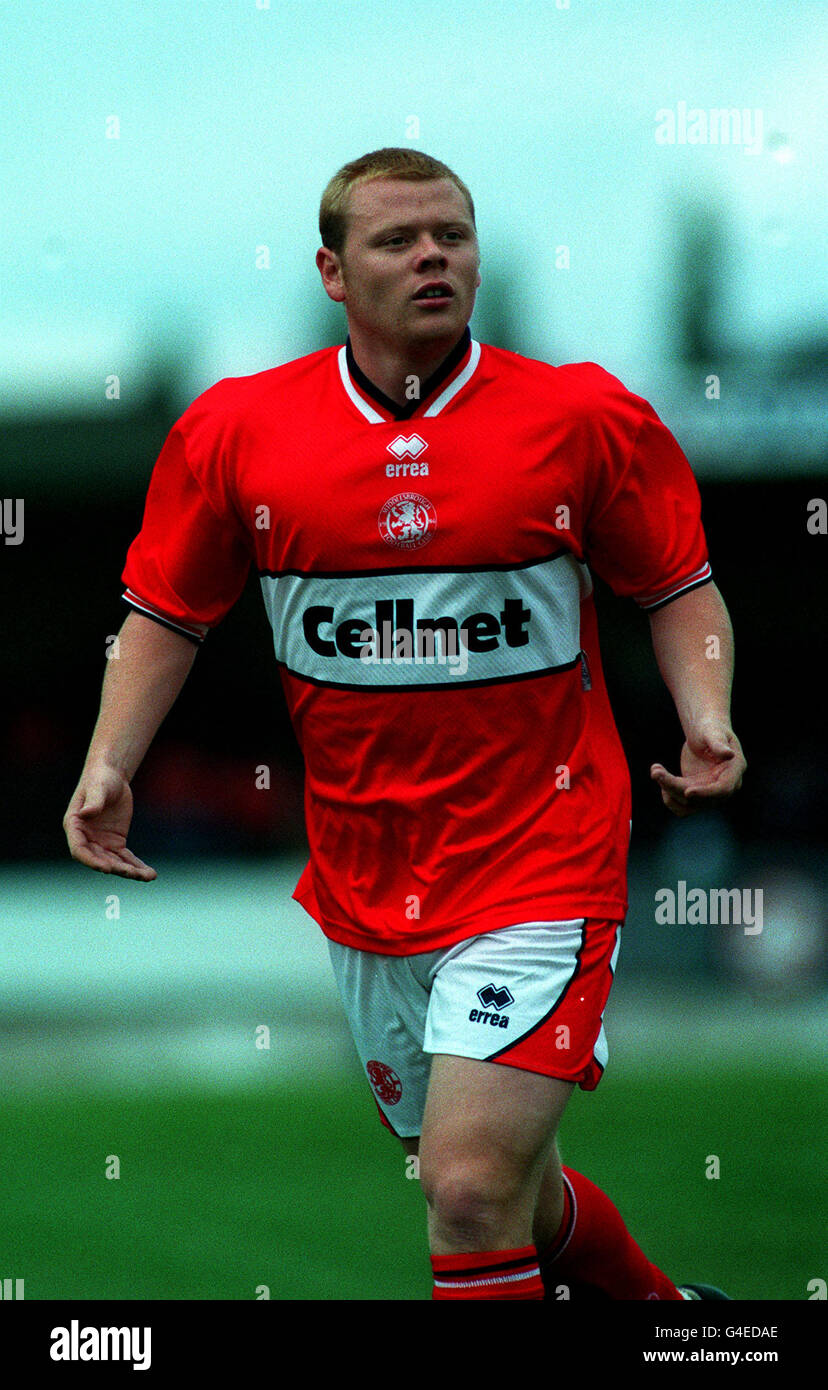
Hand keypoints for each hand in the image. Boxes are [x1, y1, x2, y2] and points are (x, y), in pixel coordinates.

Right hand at [63, 764, 156, 879]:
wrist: (112, 776)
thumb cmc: (100, 779)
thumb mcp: (98, 788)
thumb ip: (93, 802)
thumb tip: (86, 813)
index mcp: (74, 827)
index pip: (79, 850)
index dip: (91, 861)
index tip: (105, 868)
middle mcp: (86, 839)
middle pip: (99, 860)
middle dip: (116, 868)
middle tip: (132, 873)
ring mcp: (101, 843)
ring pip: (115, 862)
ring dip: (130, 871)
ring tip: (148, 876)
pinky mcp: (116, 842)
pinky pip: (126, 858)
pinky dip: (137, 866)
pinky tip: (150, 874)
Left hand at [650, 721, 745, 817]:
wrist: (703, 734)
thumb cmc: (710, 729)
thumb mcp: (713, 732)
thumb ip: (719, 744)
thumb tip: (729, 755)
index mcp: (734, 770)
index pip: (723, 789)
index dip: (706, 793)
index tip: (687, 792)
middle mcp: (725, 786)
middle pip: (701, 799)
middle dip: (676, 787)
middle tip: (656, 771)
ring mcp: (711, 793)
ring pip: (688, 805)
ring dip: (669, 792)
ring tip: (656, 771)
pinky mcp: (697, 794)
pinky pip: (682, 806)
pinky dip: (668, 796)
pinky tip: (661, 777)